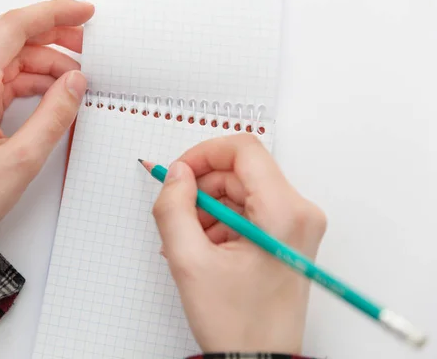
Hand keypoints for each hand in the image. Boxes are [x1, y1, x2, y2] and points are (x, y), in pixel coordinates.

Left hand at [0, 0, 94, 241]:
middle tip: (89, 49)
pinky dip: (29, 81)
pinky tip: (52, 93)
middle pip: (12, 38)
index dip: (53, 14)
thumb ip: (54, 115)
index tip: (85, 13)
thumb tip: (77, 83)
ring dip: (44, 63)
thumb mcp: (21, 160)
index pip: (14, 27)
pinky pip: (0, 78)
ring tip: (77, 82)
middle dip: (54, 38)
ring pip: (8, 58)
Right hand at [152, 134, 326, 353]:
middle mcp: (299, 212)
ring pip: (241, 190)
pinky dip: (220, 222)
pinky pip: (248, 210)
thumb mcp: (189, 262)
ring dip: (208, 209)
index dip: (204, 153)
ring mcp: (295, 224)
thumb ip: (174, 208)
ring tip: (191, 244)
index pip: (244, 149)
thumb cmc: (237, 324)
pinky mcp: (287, 235)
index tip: (179, 172)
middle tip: (179, 217)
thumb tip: (176, 175)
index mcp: (284, 213)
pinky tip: (204, 249)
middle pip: (240, 171)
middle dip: (202, 190)